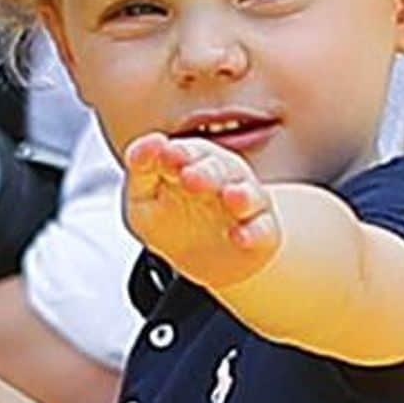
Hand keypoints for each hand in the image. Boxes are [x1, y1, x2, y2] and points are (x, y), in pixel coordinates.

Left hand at [123, 133, 279, 289]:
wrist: (201, 259)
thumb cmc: (171, 220)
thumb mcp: (143, 197)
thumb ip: (141, 168)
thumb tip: (149, 142)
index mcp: (194, 163)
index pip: (188, 152)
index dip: (179, 154)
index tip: (165, 155)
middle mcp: (224, 178)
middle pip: (219, 169)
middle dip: (206, 171)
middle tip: (189, 176)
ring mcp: (245, 206)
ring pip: (248, 194)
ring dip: (241, 195)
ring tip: (231, 197)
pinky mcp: (262, 233)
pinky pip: (262, 230)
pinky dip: (254, 232)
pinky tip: (240, 236)